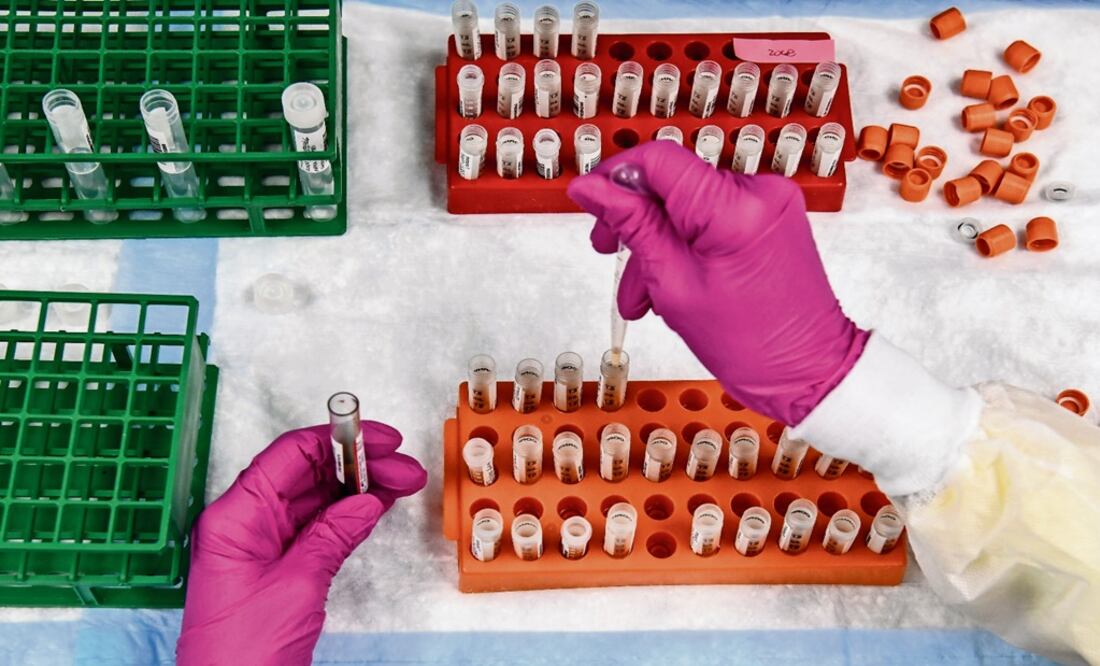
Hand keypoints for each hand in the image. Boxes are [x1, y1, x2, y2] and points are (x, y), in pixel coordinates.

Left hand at [176, 422, 426, 664]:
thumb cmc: (241, 656)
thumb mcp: (296, 587)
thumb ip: (332, 536)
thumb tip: (366, 501)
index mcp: (235, 517)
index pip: (290, 456)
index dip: (339, 440)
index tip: (380, 439)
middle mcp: (244, 523)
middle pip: (305, 473)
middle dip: (358, 465)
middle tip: (404, 469)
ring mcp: (260, 545)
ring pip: (314, 498)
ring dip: (358, 488)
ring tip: (402, 483)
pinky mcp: (275, 568)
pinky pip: (314, 527)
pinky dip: (346, 515)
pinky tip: (376, 506)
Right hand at [567, 141, 867, 424]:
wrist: (808, 371)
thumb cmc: (751, 344)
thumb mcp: (673, 284)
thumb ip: (632, 225)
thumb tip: (591, 188)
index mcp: (733, 208)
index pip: (658, 160)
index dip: (616, 176)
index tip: (592, 200)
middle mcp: (759, 192)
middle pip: (672, 182)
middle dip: (634, 219)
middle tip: (608, 249)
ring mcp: (770, 201)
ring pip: (688, 204)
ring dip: (658, 242)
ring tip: (641, 292)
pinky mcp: (772, 215)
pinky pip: (712, 215)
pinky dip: (687, 244)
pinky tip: (671, 282)